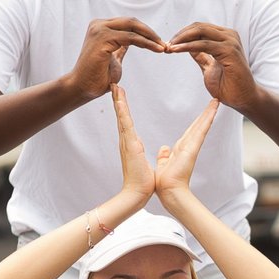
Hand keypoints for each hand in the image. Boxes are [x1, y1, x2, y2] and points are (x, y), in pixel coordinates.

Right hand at [69, 19, 166, 101]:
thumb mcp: (113, 58)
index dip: (145, 32)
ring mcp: (100, 30)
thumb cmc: (97, 77)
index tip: (159, 42)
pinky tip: (156, 49)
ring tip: (162, 47)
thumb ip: (120, 47)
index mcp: (101, 28)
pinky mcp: (103, 38)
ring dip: (151, 37)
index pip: (128, 24)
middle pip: (131, 21)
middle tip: (164, 43)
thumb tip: (130, 42)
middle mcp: (99, 25)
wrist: (83, 88)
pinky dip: (146, 43)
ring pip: (133, 27)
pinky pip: (131, 38)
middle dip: (150, 32)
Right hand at [110, 85, 155, 203]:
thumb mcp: (153, 163)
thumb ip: (159, 155)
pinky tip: (120, 101)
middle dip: (118, 100)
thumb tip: (163, 149)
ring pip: (122, 117)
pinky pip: (126, 125)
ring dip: (119, 102)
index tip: (122, 97)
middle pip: (121, 116)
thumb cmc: (143, 181)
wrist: (136, 193)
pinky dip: (122, 112)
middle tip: (114, 85)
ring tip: (115, 87)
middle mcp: (126, 141)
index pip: (127, 122)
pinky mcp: (130, 145)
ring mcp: (127, 142)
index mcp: (132, 144)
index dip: (124, 110)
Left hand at [155, 98, 221, 198]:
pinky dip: (207, 120)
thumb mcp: (162, 165)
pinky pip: (201, 131)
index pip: (190, 132)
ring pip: (201, 126)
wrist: (168, 191)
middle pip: (198, 126)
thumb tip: (164, 148)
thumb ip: (164, 157)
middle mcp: (188, 147)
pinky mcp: (193, 149)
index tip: (203, 112)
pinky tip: (212, 111)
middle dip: (206, 114)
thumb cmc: (164, 182)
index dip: (197, 122)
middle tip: (214, 101)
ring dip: (209, 113)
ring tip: (216, 102)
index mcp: (180, 150)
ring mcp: (192, 148)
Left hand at [166, 22, 260, 110]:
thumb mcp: (209, 67)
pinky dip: (187, 46)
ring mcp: (231, 42)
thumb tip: (188, 47)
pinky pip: (203, 44)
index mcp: (225, 38)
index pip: (200, 28)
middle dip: (180, 35)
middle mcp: (229, 36)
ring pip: (200, 32)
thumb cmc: (229, 86)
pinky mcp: (229, 50)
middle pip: (199, 27)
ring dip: (181, 39)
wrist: (243, 99)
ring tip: (169, 47)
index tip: (170, 44)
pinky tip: (176, 50)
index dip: (183, 34)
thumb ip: (201, 56)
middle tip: (167, 44)